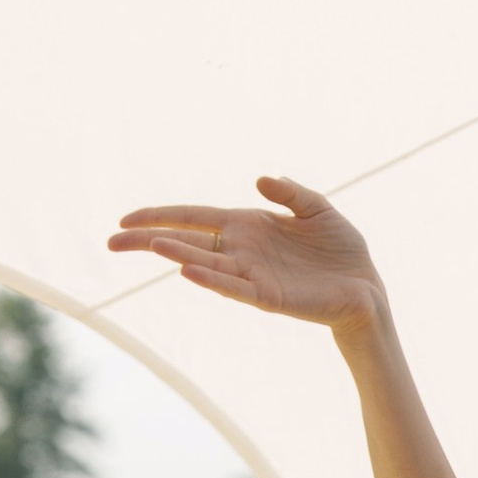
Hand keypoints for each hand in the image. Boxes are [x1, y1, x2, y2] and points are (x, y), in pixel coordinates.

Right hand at [107, 177, 384, 329]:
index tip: (126, 219)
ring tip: (150, 247)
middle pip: (186, 241)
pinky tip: (189, 271)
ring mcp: (252, 275)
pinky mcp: (269, 297)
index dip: (161, 216)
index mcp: (247, 226)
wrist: (366, 287)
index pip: (194, 218)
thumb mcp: (318, 208)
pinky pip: (235, 288)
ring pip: (206, 264)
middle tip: (111, 240)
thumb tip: (259, 179)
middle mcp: (241, 250)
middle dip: (149, 239)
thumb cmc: (340, 249)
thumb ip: (290, 192)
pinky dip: (212, 280)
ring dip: (178, 254)